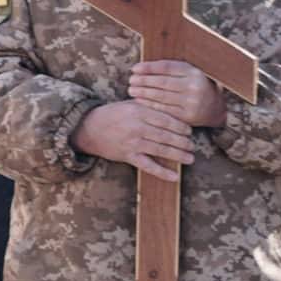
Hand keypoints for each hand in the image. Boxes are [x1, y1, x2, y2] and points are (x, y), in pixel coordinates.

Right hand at [71, 100, 195, 182]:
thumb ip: (149, 106)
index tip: (189, 131)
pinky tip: (175, 176)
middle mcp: (137, 126)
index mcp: (139, 111)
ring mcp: (132, 142)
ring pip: (161, 149)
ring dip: (178, 155)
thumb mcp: (129, 104)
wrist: (87, 128)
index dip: (181, 126)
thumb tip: (173, 111)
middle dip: (183, 141)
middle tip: (192, 145)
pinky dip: (162, 172)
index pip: (167, 119)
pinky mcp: (127, 156)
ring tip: (190, 158)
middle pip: (167, 135)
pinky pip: (148, 166)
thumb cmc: (111, 115)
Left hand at [128, 60, 226, 127]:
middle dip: (144, 80)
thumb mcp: (187, 74)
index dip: (149, 67)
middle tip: (131, 80)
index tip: (135, 68)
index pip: (167, 67)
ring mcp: (191, 102)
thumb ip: (170, 70)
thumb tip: (140, 68)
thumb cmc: (194, 87)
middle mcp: (194, 86)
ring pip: (162, 96)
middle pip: (163, 82)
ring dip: (143, 93)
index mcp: (194, 72)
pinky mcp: (188, 116)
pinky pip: (164, 109)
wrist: (214, 108)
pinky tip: (139, 101)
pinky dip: (149, 105)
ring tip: (131, 90)